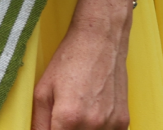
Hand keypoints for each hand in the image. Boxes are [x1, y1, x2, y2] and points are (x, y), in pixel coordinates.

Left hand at [31, 0, 131, 129]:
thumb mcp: (43, 89)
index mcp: (68, 117)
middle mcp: (92, 125)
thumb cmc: (70, 60)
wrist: (100, 40)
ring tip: (77, 113)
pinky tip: (91, 115)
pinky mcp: (124, 122)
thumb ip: (39, 122)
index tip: (51, 126)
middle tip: (61, 119)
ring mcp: (111, 125)